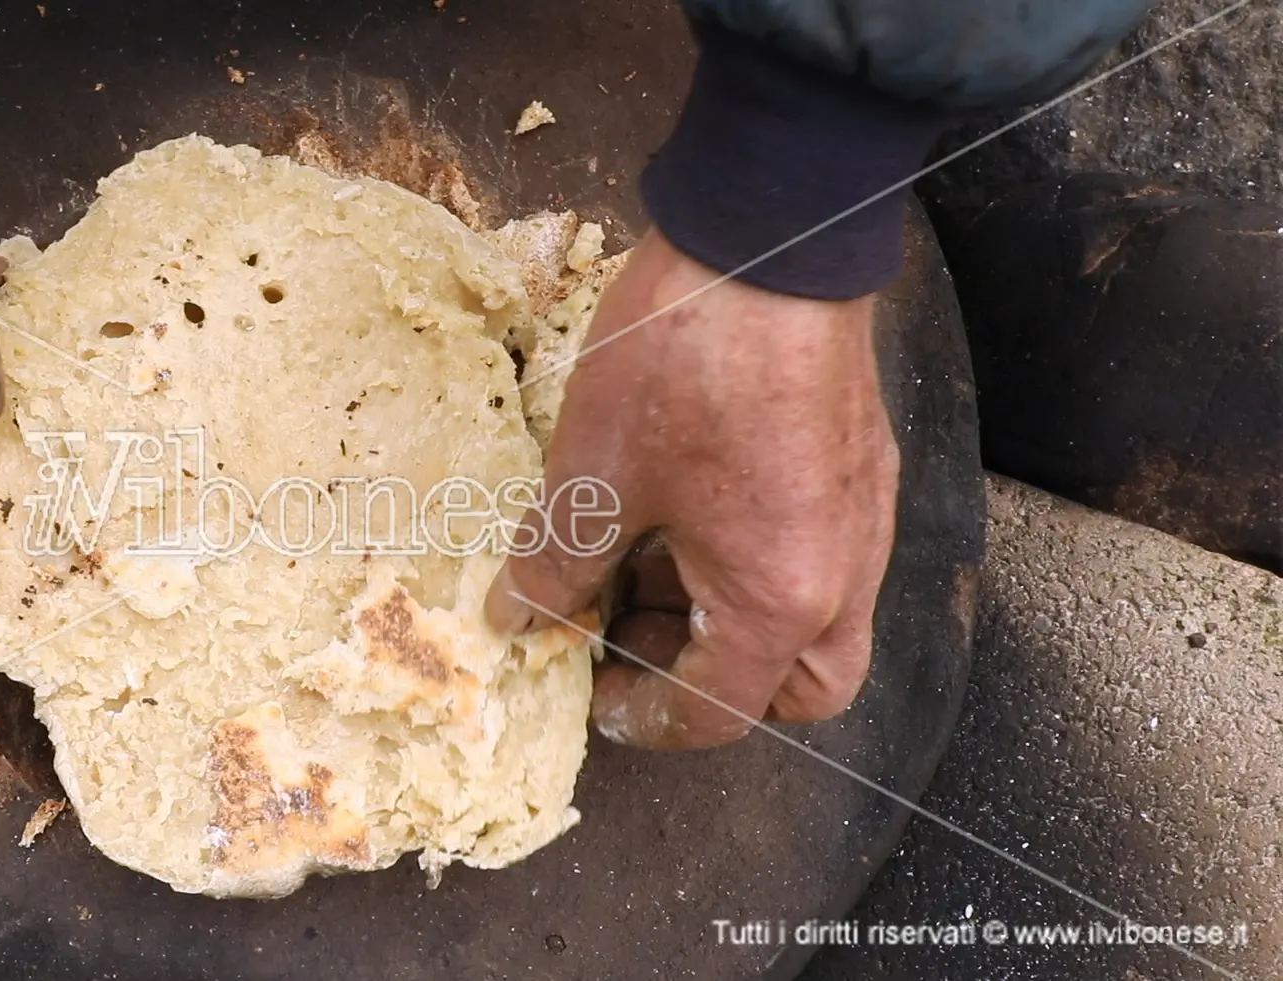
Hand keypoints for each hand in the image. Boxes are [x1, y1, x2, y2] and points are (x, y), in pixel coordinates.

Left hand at [488, 229, 898, 749]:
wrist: (768, 236)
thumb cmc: (683, 359)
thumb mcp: (593, 473)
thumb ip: (556, 564)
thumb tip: (519, 617)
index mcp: (780, 601)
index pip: (717, 715)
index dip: (642, 719)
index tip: (590, 692)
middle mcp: (842, 576)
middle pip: (794, 688)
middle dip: (712, 683)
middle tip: (631, 634)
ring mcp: (863, 520)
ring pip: (810, 622)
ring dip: (724, 617)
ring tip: (638, 559)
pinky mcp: (859, 468)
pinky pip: (817, 555)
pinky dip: (751, 562)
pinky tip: (680, 508)